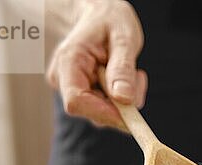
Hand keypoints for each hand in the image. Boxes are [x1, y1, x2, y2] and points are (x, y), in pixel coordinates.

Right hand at [47, 0, 147, 130]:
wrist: (100, 14)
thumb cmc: (110, 19)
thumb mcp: (123, 37)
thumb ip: (122, 68)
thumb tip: (124, 99)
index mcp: (68, 61)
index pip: (76, 101)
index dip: (104, 113)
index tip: (131, 114)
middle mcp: (63, 78)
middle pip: (91, 111)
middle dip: (120, 104)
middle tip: (138, 78)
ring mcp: (70, 87)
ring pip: (101, 112)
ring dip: (124, 100)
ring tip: (131, 70)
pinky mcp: (82, 93)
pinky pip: (105, 107)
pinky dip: (121, 98)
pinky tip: (123, 76)